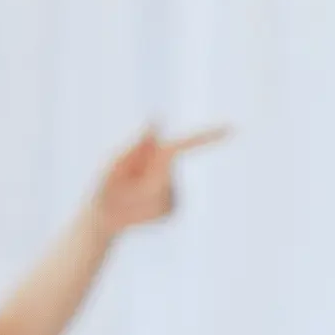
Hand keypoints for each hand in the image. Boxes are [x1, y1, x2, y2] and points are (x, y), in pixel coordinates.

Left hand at [92, 126, 228, 238]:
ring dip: (147, 198)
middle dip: (149, 182)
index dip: (208, 136)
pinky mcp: (172, 209)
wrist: (105, 215)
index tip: (229, 128)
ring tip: (129, 199)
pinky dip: (153, 212)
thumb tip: (155, 120)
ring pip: (169, 193)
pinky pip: (169, 209)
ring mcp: (173, 191)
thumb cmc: (106, 184)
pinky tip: (139, 212)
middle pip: (170, 173)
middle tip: (126, 189)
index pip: (187, 143)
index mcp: (157, 155)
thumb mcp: (115, 162)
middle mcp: (168, 171)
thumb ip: (136, 144)